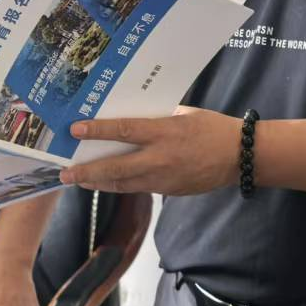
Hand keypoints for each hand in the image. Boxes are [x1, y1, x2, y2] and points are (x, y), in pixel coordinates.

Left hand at [59, 106, 241, 195]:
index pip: (124, 130)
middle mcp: (160, 158)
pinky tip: (106, 182)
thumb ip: (156, 118)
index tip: (75, 129)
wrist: (239, 156)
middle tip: (65, 173)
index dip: (97, 130)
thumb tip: (129, 120)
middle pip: (116, 167)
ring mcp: (164, 179)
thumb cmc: (212, 128)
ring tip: (78, 180)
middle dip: (87, 172)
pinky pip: (138, 188)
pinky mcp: (169, 191)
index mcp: (164, 132)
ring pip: (123, 184)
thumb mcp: (183, 114)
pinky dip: (120, 185)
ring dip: (98, 182)